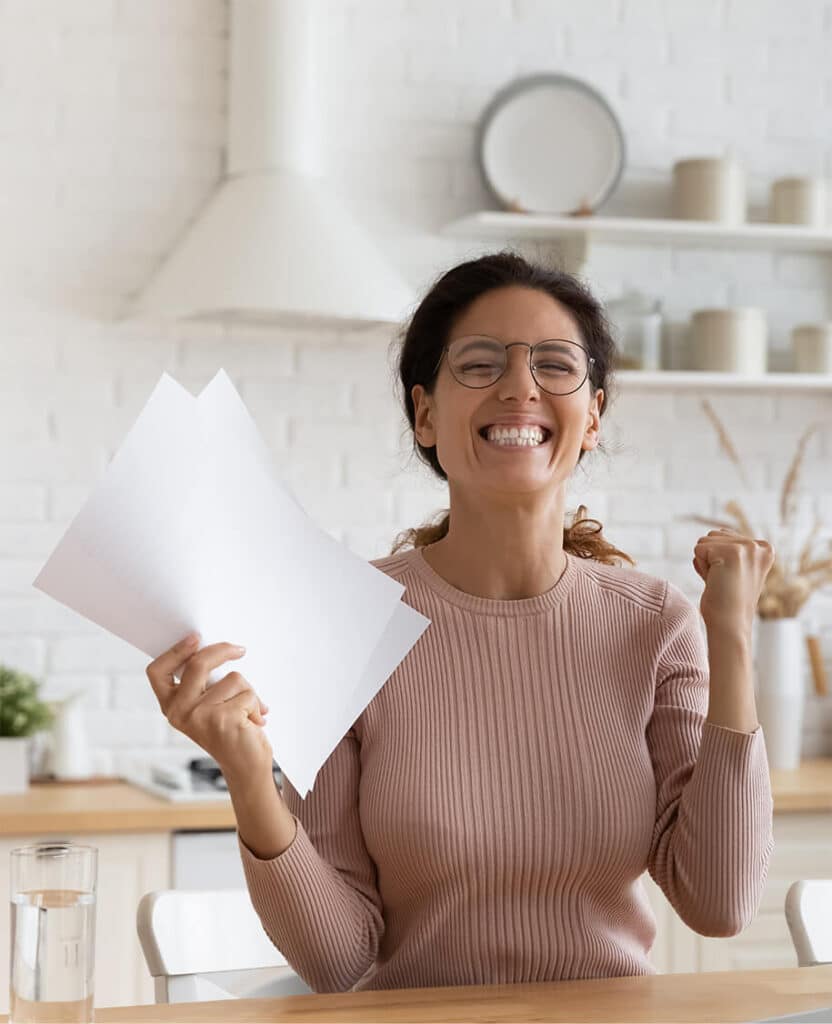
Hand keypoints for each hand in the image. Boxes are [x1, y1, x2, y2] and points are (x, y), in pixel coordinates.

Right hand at [146, 633, 273, 779]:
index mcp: (171, 706)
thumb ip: (206, 683)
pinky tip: (253, 723)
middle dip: (223, 651)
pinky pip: (248, 694)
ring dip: (248, 692)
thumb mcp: (209, 706)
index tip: (196, 637)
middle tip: (240, 649)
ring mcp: (199, 716)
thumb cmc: (230, 731)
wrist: (246, 767)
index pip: (158, 672)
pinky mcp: (223, 720)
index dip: (175, 651)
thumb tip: (221, 648)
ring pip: (233, 678)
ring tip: (248, 712)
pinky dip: (257, 705)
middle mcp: (179, 712)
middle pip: (198, 663)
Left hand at [693, 527, 775, 633]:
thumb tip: (707, 538)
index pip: (723, 536)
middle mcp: (759, 545)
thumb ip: (725, 552)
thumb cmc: (727, 602)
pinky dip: (700, 567)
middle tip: (723, 581)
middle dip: (710, 558)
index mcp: (764, 548)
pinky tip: (715, 582)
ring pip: (704, 541)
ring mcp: (747, 548)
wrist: (730, 625)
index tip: (730, 578)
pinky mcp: (733, 552)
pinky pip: (698, 549)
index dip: (718, 559)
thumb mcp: (733, 571)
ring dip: (705, 562)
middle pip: (713, 535)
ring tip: (720, 581)